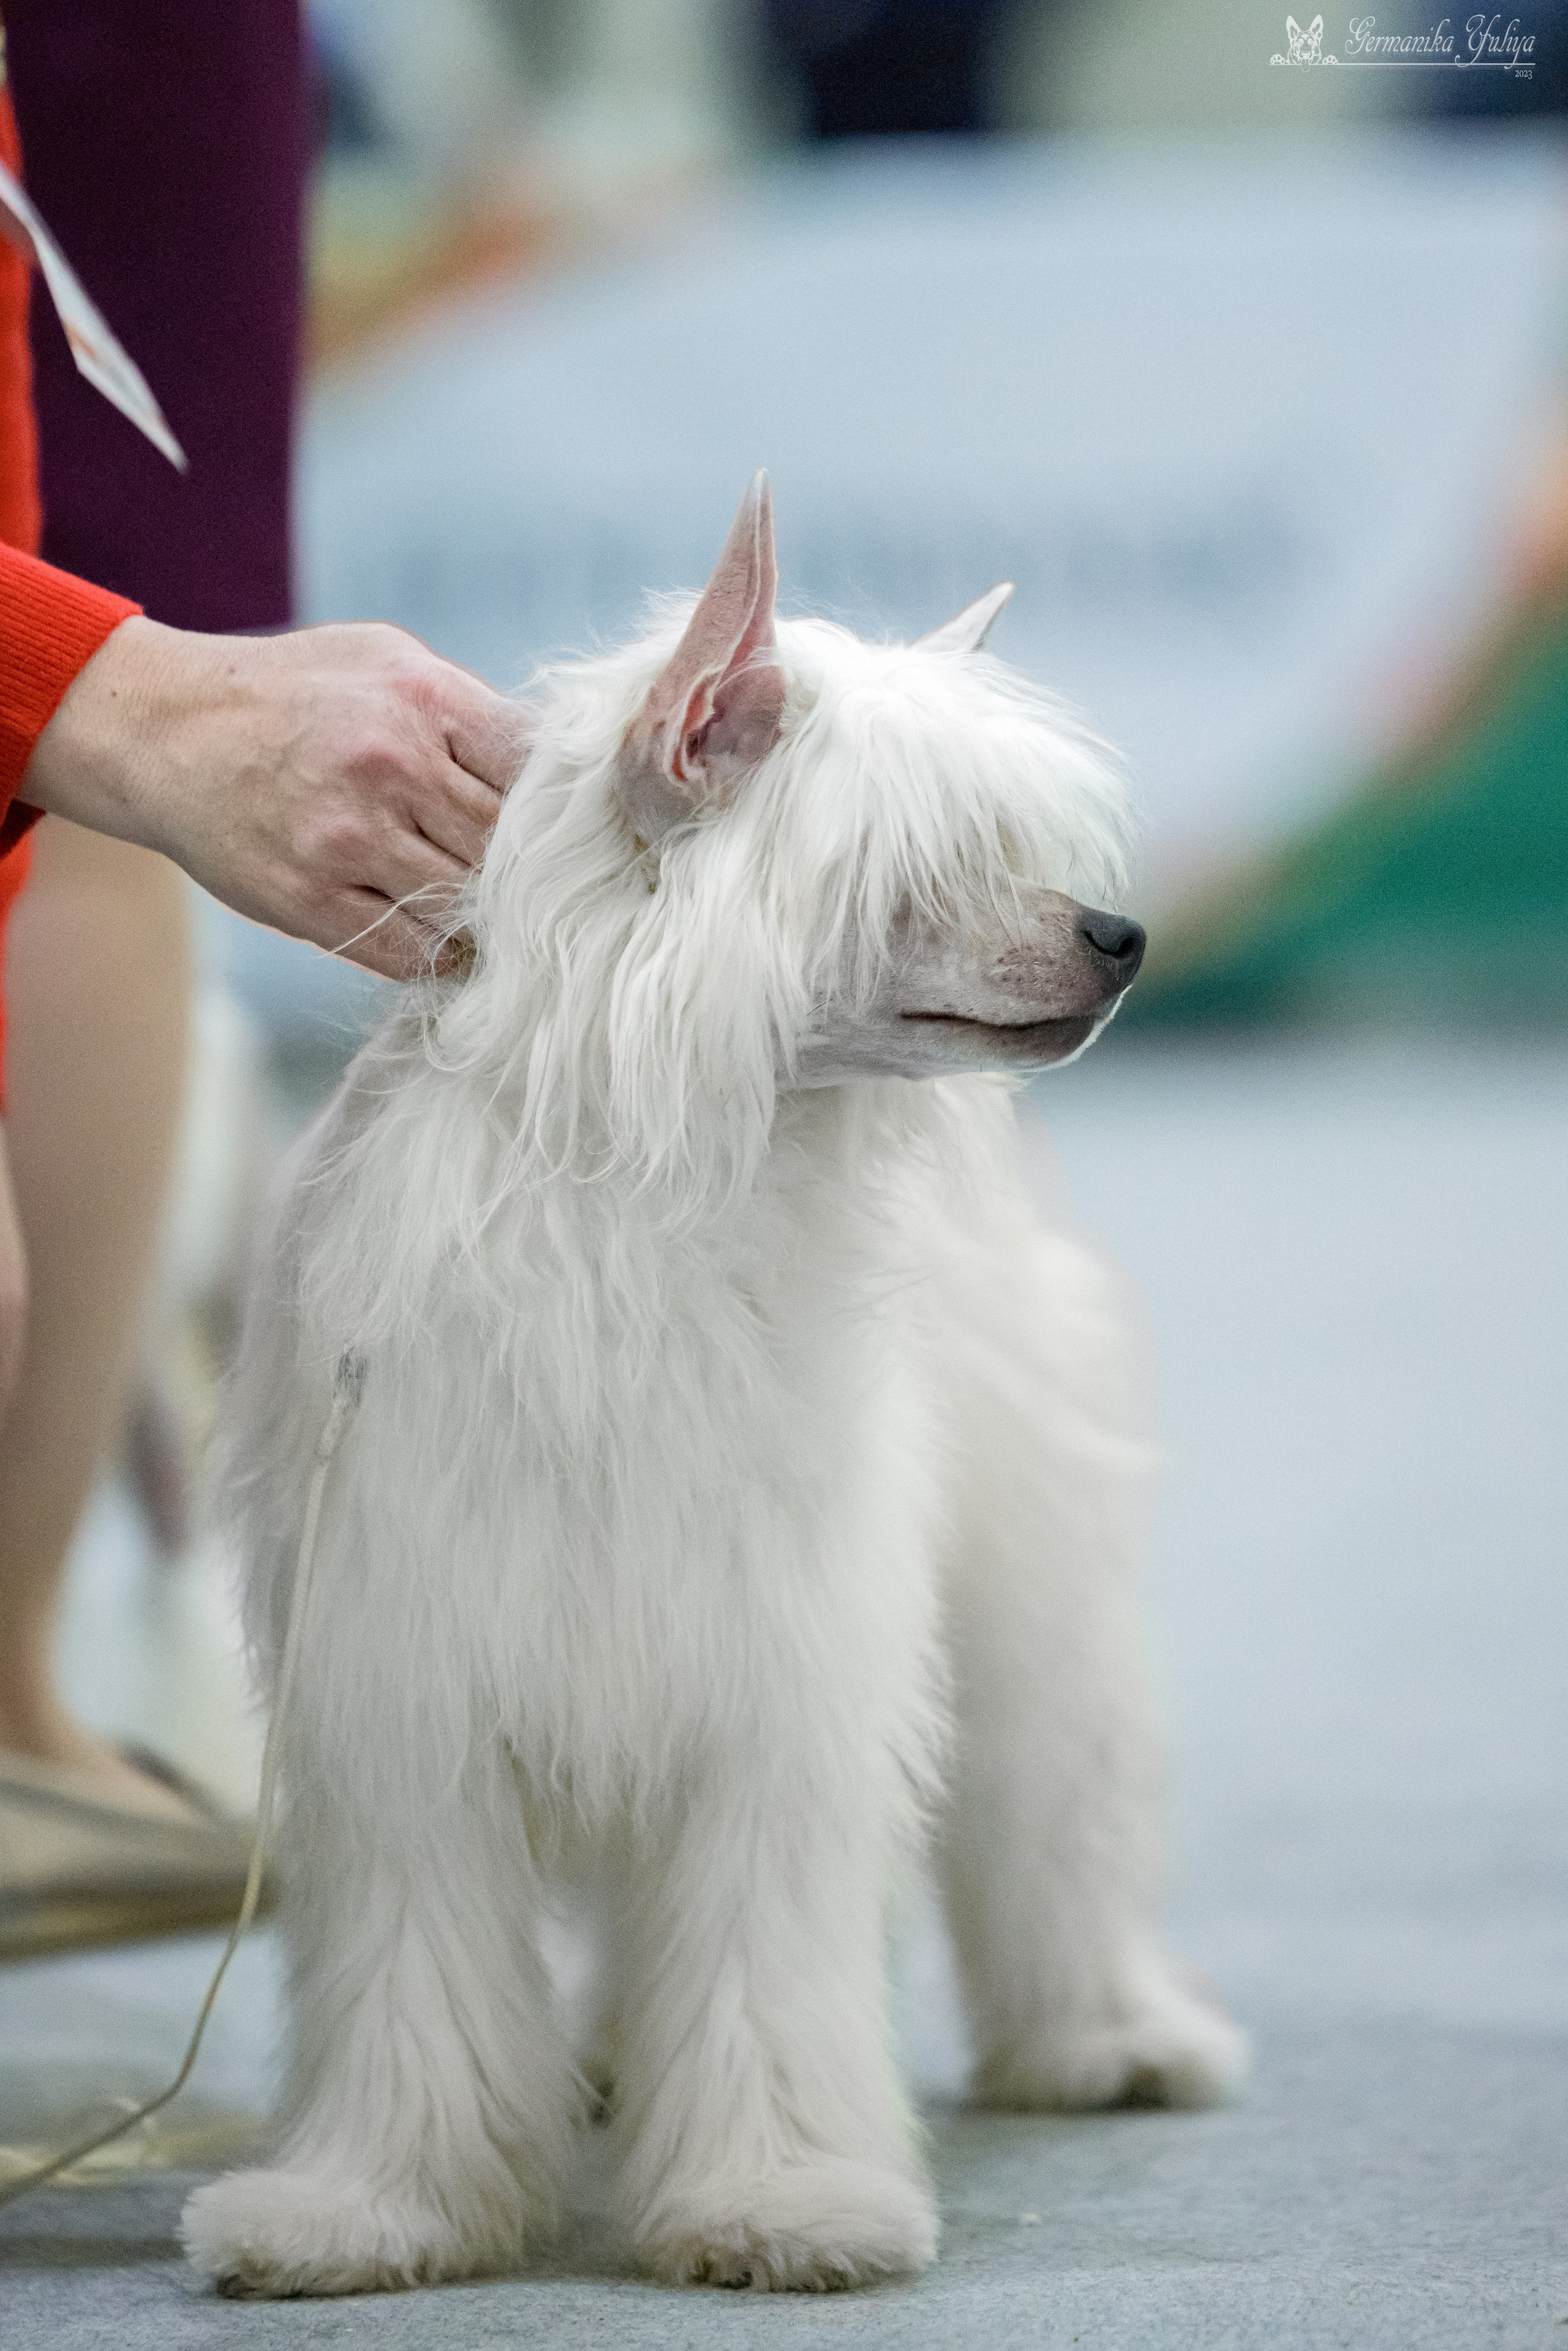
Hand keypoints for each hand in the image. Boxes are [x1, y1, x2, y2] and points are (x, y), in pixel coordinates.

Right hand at [21, 618, 528, 977]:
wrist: (166, 729)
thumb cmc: (296, 693)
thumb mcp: (388, 661)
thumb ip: (471, 713)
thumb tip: (560, 773)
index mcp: (423, 700)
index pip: (539, 772)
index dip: (562, 811)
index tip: (568, 833)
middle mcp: (389, 768)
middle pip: (508, 848)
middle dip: (528, 874)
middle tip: (546, 892)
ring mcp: (346, 840)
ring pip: (464, 907)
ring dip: (487, 922)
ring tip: (502, 922)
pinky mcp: (308, 901)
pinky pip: (409, 953)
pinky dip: (440, 957)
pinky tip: (451, 943)